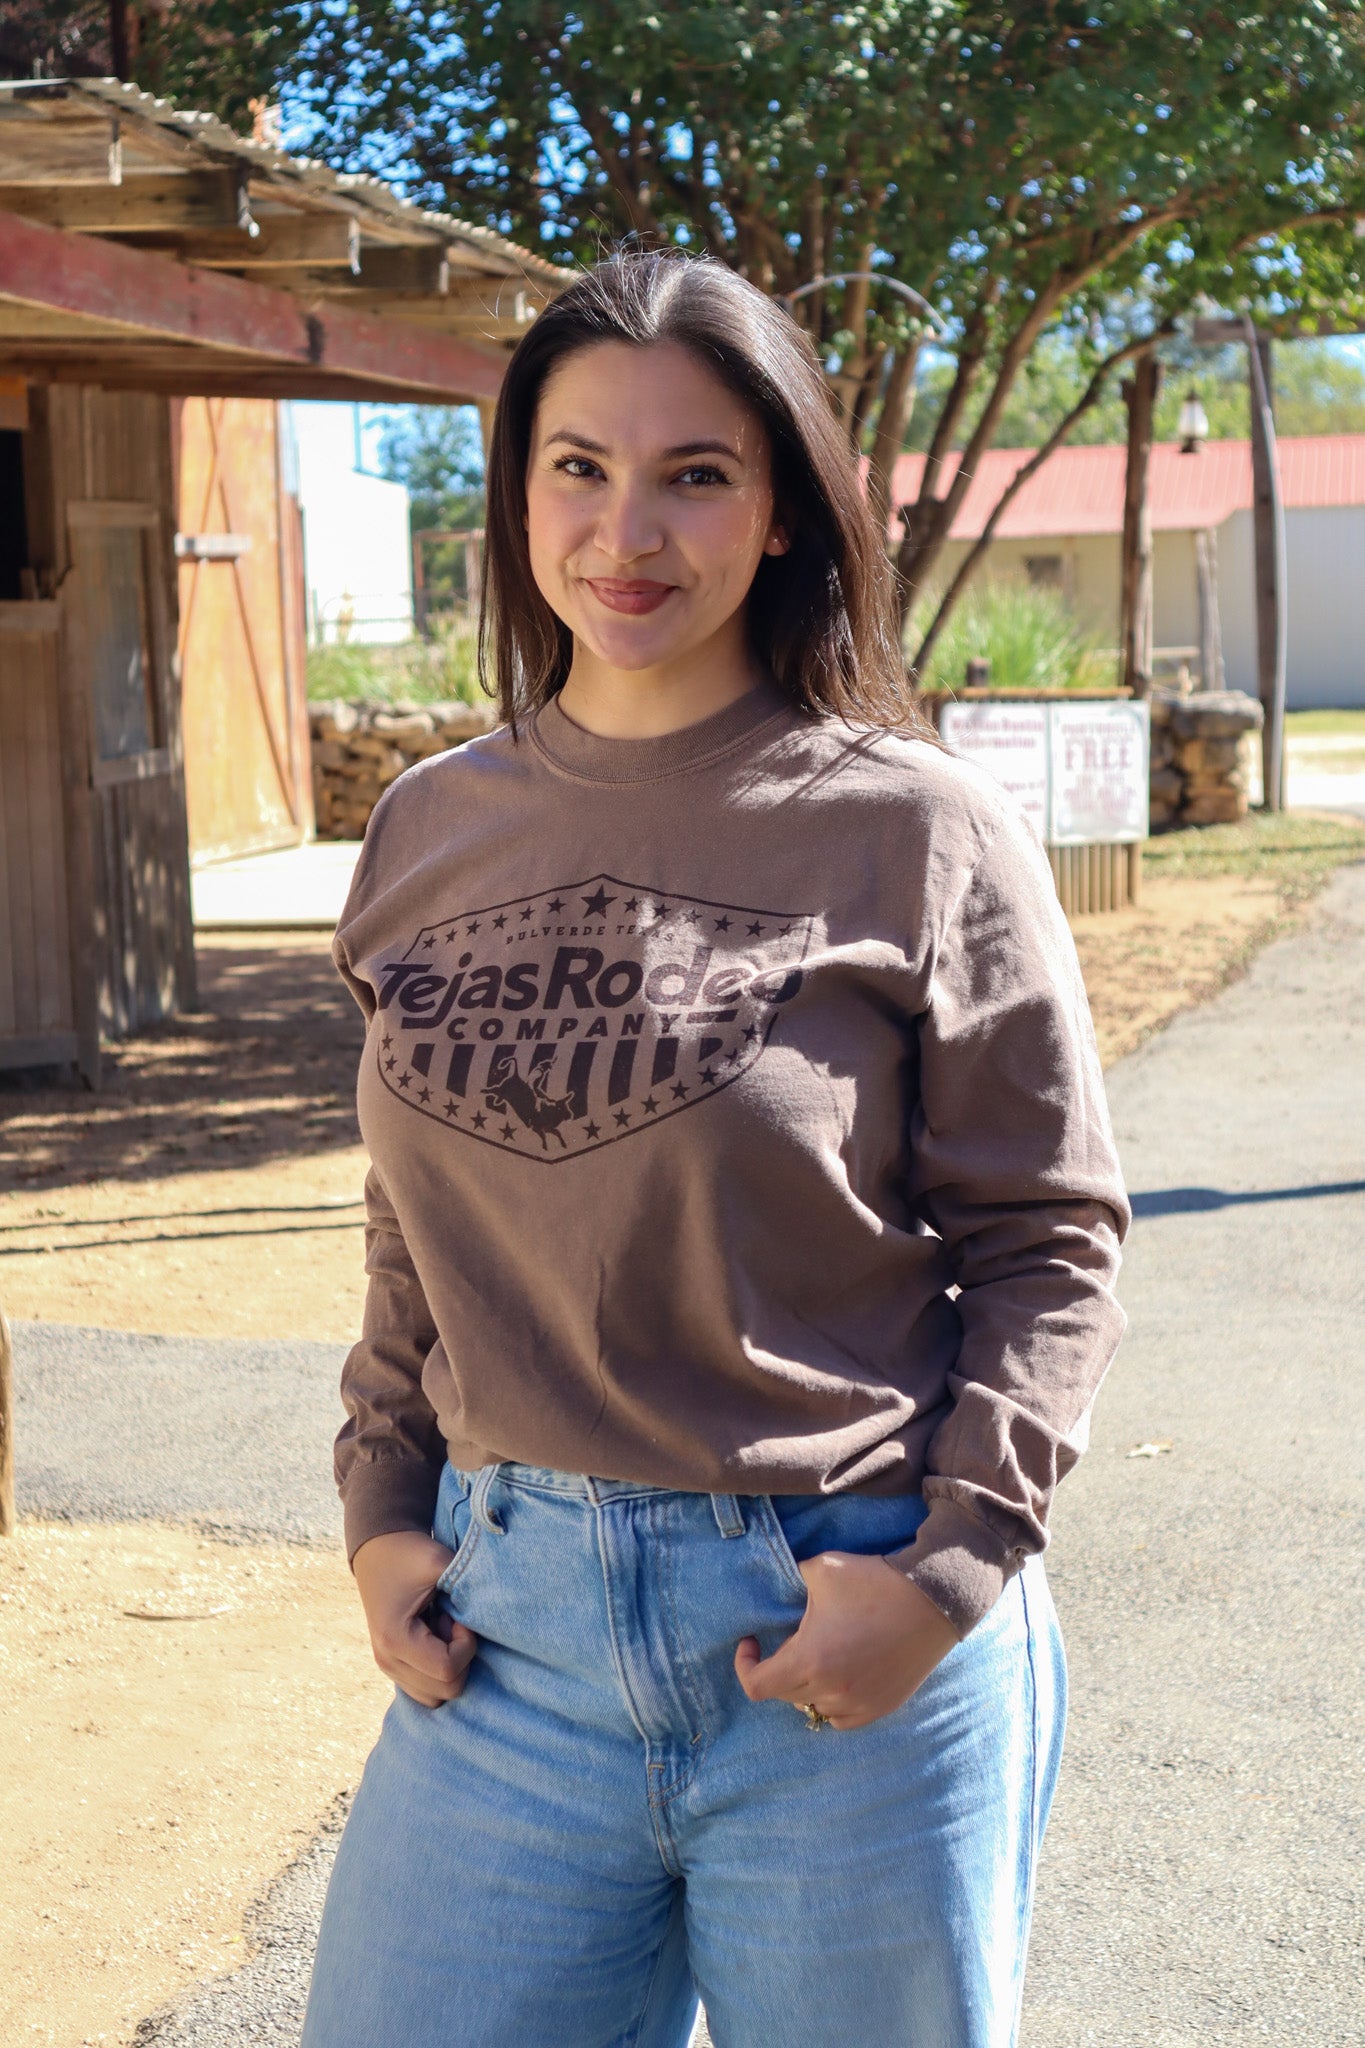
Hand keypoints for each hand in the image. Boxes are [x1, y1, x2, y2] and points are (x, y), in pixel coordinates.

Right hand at [352, 1529, 477, 1708]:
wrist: (378, 1549)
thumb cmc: (410, 1554)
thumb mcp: (439, 1562)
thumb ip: (467, 1586)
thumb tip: (491, 1614)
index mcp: (395, 1640)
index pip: (447, 1671)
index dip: (466, 1646)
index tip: (459, 1618)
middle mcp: (387, 1661)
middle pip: (446, 1690)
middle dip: (460, 1657)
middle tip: (451, 1622)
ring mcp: (388, 1667)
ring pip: (436, 1697)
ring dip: (450, 1667)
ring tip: (442, 1631)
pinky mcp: (393, 1666)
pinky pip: (426, 1691)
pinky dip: (439, 1672)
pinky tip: (436, 1640)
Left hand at [735, 1552, 959, 1730]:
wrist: (933, 1599)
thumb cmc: (875, 1582)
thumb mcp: (821, 1569)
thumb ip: (792, 1581)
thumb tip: (783, 1588)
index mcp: (810, 1659)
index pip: (757, 1685)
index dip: (745, 1664)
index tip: (752, 1642)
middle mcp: (831, 1690)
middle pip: (784, 1694)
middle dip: (778, 1668)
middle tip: (792, 1639)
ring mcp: (858, 1704)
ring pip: (813, 1707)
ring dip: (805, 1686)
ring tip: (817, 1656)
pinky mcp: (881, 1707)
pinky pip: (841, 1719)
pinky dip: (832, 1702)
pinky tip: (839, 1677)